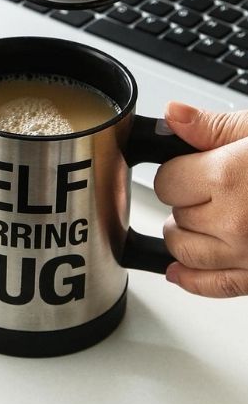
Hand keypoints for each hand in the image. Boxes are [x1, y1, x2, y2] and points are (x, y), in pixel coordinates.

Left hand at [154, 101, 247, 296]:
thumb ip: (212, 127)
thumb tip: (173, 116)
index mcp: (230, 178)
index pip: (167, 181)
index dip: (178, 171)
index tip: (190, 166)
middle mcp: (236, 222)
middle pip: (175, 216)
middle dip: (186, 201)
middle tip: (208, 188)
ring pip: (186, 252)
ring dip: (188, 235)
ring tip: (206, 217)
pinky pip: (213, 286)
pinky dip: (192, 279)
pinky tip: (180, 270)